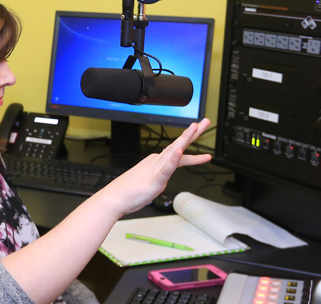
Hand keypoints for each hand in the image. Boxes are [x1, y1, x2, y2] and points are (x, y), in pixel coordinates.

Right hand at [95, 118, 211, 215]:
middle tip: (205, 122)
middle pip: (179, 145)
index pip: (178, 150)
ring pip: (174, 152)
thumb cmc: (128, 192)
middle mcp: (157, 162)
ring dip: (185, 139)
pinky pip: (166, 169)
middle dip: (193, 133)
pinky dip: (174, 160)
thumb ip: (156, 178)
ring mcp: (156, 169)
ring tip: (194, 128)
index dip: (189, 140)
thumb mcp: (148, 182)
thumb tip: (160, 178)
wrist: (114, 198)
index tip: (197, 130)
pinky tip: (180, 152)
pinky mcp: (155, 180)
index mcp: (156, 162)